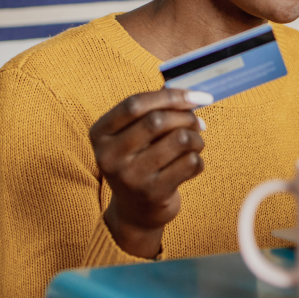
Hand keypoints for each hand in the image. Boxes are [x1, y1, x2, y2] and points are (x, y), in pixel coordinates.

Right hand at [89, 88, 210, 257]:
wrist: (135, 212)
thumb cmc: (139, 161)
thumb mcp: (134, 136)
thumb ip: (154, 109)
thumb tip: (188, 86)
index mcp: (100, 134)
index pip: (135, 104)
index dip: (169, 95)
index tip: (197, 96)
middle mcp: (109, 156)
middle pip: (157, 120)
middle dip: (185, 117)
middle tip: (197, 122)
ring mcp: (130, 177)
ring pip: (179, 140)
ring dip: (196, 138)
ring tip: (195, 143)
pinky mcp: (153, 194)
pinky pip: (190, 163)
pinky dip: (198, 159)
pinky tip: (190, 165)